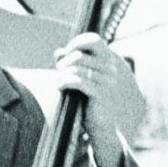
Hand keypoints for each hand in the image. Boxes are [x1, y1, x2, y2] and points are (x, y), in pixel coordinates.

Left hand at [53, 32, 146, 166]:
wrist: (101, 127)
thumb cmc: (87, 101)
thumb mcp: (78, 79)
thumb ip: (69, 64)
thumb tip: (58, 52)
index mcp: (108, 60)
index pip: (93, 40)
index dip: (76, 43)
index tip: (65, 54)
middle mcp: (110, 68)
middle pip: (81, 54)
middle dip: (65, 61)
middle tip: (58, 71)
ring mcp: (107, 80)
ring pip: (77, 67)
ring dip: (62, 73)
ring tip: (57, 81)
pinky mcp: (100, 94)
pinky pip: (78, 81)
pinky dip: (64, 81)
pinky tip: (59, 87)